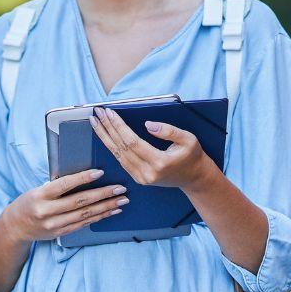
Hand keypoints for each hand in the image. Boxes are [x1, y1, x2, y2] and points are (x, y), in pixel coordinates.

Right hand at [3, 168, 128, 242]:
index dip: (82, 178)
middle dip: (103, 195)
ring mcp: (54, 225)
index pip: (64, 185)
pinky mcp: (61, 233)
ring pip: (85, 215)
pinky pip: (84, 224)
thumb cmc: (29, 202)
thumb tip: (84, 176)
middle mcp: (47, 211)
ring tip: (122, 200)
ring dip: (106, 207)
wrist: (15, 227)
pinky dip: (99, 217)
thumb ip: (57, 186)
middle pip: (79, 202)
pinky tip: (111, 211)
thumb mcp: (38, 190)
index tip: (100, 172)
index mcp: (40, 196)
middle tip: (120, 188)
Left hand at [91, 107, 217, 190]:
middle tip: (97, 113)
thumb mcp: (189, 139)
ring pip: (117, 155)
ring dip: (105, 137)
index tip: (109, 112)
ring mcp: (141, 178)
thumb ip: (169, 131)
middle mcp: (147, 173)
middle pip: (121, 148)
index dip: (118, 126)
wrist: (194, 178)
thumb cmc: (192, 156)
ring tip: (95, 122)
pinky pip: (121, 160)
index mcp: (160, 163)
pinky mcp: (139, 179)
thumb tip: (148, 124)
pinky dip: (111, 146)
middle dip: (107, 128)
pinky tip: (105, 135)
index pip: (132, 142)